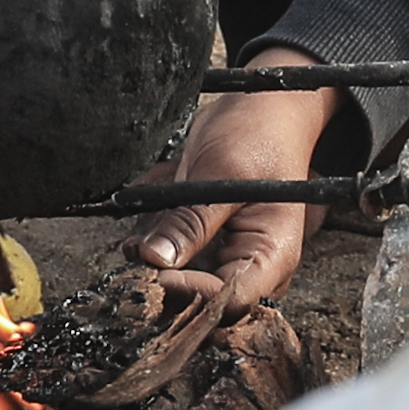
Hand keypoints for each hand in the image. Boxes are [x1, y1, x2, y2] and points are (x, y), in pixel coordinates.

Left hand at [132, 49, 334, 314]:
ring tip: (141, 228)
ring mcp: (225, 257)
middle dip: (163, 278)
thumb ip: (191, 220)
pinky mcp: (202, 244)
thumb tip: (154, 260)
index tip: (152, 269)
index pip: (228, 300)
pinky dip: (152, 240)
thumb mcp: (222, 172)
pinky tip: (147, 215)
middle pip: (202, 302)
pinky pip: (169, 258)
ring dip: (153, 258)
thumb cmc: (256, 135)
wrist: (262, 108)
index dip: (188, 292)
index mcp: (272, 255)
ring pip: (178, 282)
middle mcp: (251, 266)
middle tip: (136, 250)